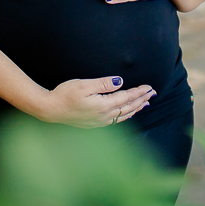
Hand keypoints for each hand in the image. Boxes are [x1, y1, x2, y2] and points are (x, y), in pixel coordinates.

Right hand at [39, 76, 154, 127]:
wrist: (51, 110)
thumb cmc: (65, 94)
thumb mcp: (84, 85)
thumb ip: (104, 84)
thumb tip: (120, 82)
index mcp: (103, 105)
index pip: (127, 97)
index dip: (139, 92)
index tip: (149, 87)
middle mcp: (104, 116)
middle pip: (128, 107)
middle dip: (141, 99)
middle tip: (153, 93)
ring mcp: (100, 122)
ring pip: (124, 115)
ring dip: (136, 108)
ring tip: (145, 103)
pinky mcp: (95, 123)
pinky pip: (117, 120)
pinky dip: (126, 115)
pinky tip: (128, 113)